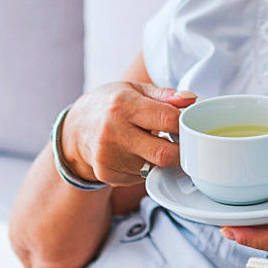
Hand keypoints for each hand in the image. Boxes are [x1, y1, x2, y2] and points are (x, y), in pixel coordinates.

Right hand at [59, 81, 195, 184]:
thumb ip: (166, 95)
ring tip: (152, 143)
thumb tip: (191, 99)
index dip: (184, 124)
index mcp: (123, 105)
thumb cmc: (110, 104)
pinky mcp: (107, 174)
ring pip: (154, 168)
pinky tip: (136, 154)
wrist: (76, 128)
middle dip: (180, 151)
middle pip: (164, 153)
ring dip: (161, 159)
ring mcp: (108, 157)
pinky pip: (140, 177)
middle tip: (181, 142)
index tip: (187, 124)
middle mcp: (113, 132)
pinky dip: (145, 168)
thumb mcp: (135, 90)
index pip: (168, 119)